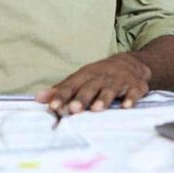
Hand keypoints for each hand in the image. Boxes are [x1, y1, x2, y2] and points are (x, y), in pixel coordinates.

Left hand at [35, 52, 151, 114]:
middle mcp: (101, 77)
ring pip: (110, 90)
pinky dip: (130, 98)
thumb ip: (61, 90)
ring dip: (103, 99)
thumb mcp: (80, 79)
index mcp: (86, 76)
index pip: (71, 86)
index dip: (62, 96)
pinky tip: (126, 106)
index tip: (53, 106)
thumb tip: (38, 98)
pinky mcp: (135, 86)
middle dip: (81, 98)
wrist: (131, 63)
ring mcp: (119, 81)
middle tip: (73, 109)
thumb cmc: (100, 75)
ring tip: (96, 109)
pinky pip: (133, 92)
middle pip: (90, 88)